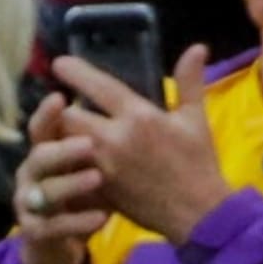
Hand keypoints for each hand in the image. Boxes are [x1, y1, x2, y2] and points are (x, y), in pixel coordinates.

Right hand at [14, 92, 108, 263]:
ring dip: (71, 183)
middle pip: (40, 155)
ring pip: (45, 191)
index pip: (41, 127)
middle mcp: (31, 174)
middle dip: (63, 149)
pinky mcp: (35, 231)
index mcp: (43, 152)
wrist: (58, 244)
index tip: (61, 97)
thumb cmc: (78, 195)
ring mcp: (29, 203)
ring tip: (98, 178)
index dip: (47, 113)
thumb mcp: (85, 165)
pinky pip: (54, 226)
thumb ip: (92, 140)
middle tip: (90, 144)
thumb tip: (123, 106)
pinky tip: (103, 216)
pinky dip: (78, 221)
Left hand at [54, 45, 231, 245]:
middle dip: (66, 109)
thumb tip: (198, 47)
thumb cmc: (199, 163)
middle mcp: (116, 139)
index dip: (74, 71)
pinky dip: (69, 162)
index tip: (59, 63)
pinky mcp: (101, 190)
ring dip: (64, 134)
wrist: (203, 216)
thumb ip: (190, 81)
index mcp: (138, 116)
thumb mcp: (195, 119)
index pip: (97, 85)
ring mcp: (105, 167)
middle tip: (69, 106)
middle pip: (70, 115)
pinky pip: (72, 170)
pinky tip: (73, 157)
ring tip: (70, 130)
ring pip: (65, 143)